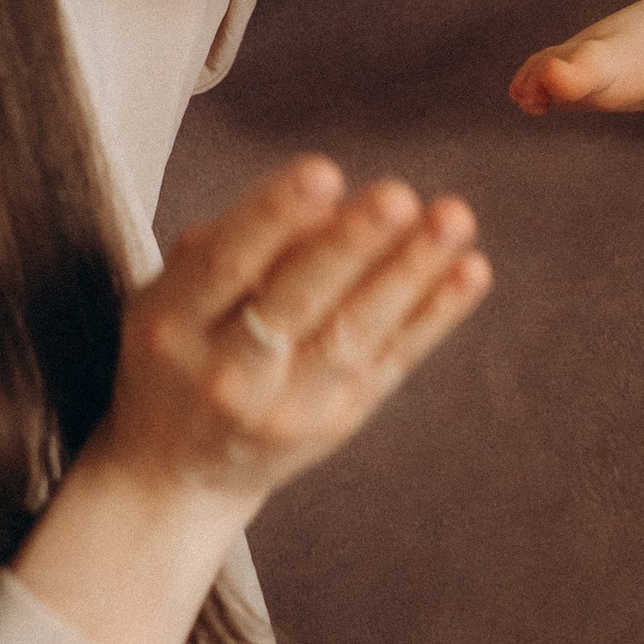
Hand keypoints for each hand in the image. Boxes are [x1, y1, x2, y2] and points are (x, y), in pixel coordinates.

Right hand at [100, 156, 490, 509]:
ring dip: (409, 272)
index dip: (274, 217)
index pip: (225, 265)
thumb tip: (325, 197)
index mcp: (173, 323)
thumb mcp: (177, 293)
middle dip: (348, 248)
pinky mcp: (338, 423)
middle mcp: (227, 374)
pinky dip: (434, 315)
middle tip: (395, 197)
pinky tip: (471, 271)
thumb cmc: (181, 348)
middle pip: (294, 304)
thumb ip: (240, 241)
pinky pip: (392, 361)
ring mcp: (288, 407)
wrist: (174, 472)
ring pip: (353, 334)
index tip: (323, 171)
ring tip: (452, 219)